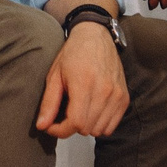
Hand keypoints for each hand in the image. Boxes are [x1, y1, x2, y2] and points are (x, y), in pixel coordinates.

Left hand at [36, 22, 129, 138]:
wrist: (96, 36)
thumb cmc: (74, 53)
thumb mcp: (54, 75)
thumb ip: (49, 102)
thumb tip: (42, 126)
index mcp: (84, 84)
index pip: (75, 123)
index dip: (60, 130)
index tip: (51, 126)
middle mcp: (104, 91)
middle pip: (86, 129)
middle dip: (70, 127)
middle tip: (63, 115)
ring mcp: (117, 95)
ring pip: (99, 130)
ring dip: (86, 126)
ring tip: (78, 111)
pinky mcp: (124, 98)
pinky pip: (111, 126)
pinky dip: (100, 124)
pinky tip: (91, 111)